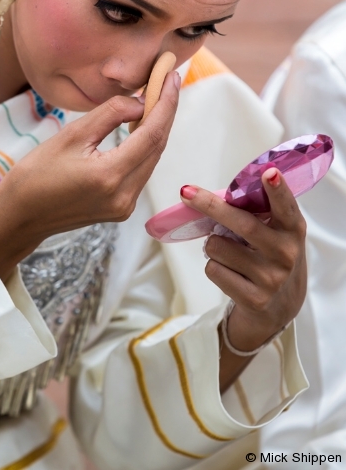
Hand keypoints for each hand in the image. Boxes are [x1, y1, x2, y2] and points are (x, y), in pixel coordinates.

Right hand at [0, 72, 179, 281]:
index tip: (172, 76)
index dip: (166, 103)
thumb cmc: (35, 175)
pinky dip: (145, 148)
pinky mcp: (122, 209)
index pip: (152, 134)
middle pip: (157, 147)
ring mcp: (125, 206)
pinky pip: (141, 172)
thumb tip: (141, 102)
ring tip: (158, 98)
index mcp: (109, 176)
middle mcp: (124, 196)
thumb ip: (110, 115)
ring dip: (157, 129)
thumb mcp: (70, 135)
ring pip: (152, 160)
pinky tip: (142, 127)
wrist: (20, 217)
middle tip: (168, 81)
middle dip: (165, 112)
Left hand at [180, 168, 306, 389]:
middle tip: (187, 193)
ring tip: (230, 253)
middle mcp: (286, 253)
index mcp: (292, 229)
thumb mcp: (277, 233)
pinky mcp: (254, 299)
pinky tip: (231, 274)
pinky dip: (213, 266)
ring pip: (218, 247)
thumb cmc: (271, 257)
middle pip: (242, 224)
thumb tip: (211, 198)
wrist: (280, 308)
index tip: (269, 172)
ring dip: (213, 245)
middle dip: (211, 206)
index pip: (286, 206)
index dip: (278, 189)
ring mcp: (271, 278)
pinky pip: (213, 270)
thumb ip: (259, 214)